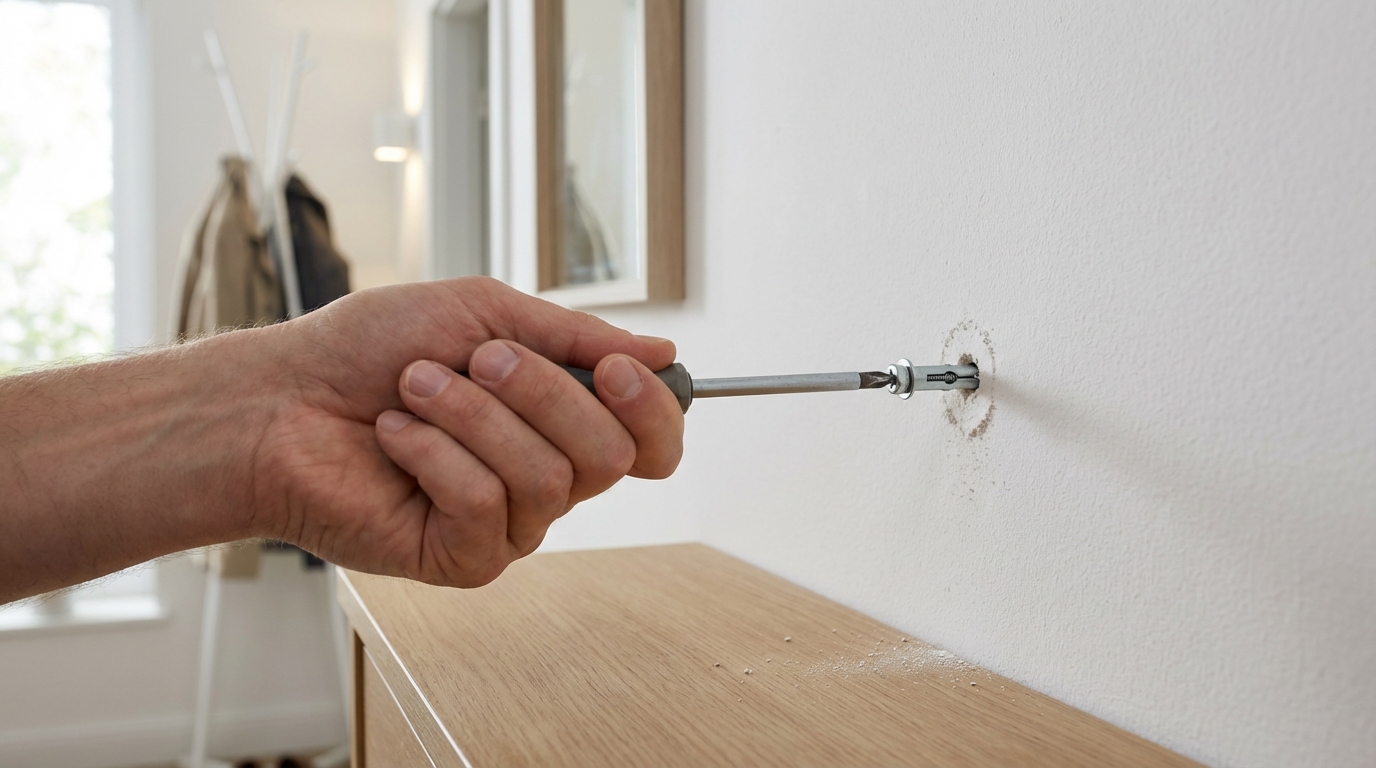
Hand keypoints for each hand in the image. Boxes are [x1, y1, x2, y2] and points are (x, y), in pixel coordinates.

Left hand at [253, 277, 683, 586]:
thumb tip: (662, 354)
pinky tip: (395, 438)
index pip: (649, 443)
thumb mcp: (485, 313)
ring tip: (413, 390)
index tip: (615, 370)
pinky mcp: (460, 558)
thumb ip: (576, 339)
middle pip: (607, 457)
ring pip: (546, 479)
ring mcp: (505, 523)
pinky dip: (434, 455)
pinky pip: (486, 507)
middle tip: (474, 360)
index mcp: (559, 421)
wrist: (281, 395)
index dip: (651, 411)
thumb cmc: (370, 349)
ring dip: (471, 416)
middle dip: (539, 393)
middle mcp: (544, 477)